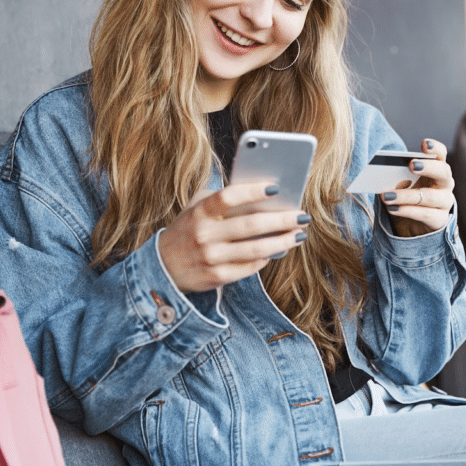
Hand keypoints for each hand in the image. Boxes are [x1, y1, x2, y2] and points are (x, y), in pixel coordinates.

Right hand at [158, 182, 308, 292]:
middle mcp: (204, 235)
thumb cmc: (189, 229)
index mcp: (200, 212)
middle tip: (301, 216)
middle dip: (281, 220)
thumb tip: (263, 194)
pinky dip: (267, 258)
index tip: (276, 188)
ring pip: (255, 249)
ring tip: (299, 234)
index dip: (253, 191)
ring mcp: (211, 258)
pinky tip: (279, 250)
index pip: (228, 197)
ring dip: (282, 241)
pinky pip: (250, 267)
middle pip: (250, 225)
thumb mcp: (197, 208)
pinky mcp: (217, 277)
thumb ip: (223, 199)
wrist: (163, 266)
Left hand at [380, 139, 453, 237]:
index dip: (435, 148)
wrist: (410, 228)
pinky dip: (407, 210)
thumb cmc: (405, 199)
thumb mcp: (400, 185)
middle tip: (410, 165)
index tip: (424, 144)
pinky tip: (392, 208)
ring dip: (406, 195)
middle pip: (443, 172)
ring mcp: (445, 203)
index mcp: (436, 169)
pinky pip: (424, 214)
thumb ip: (396, 177)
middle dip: (428, 167)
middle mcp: (445, 184)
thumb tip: (380, 172)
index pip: (441, 154)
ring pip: (429, 196)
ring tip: (386, 196)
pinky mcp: (440, 220)